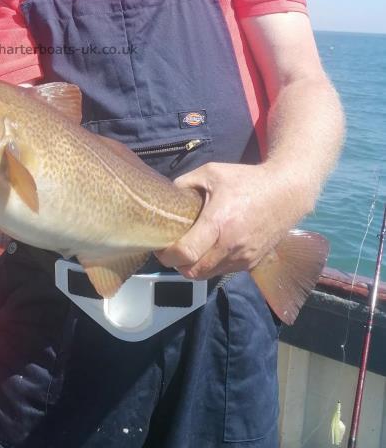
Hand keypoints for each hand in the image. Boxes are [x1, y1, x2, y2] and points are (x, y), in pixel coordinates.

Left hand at [155, 162, 294, 279]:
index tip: (160, 246)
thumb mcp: (211, 172)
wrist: (287, 193)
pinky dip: (211, 265)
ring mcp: (243, 258)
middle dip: (177, 263)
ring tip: (190, 248)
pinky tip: (210, 248)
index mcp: (219, 223)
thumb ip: (184, 183)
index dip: (167, 255)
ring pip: (207, 275)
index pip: (186, 253)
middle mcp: (231, 246)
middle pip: (193, 271)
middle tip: (171, 249)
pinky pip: (223, 271)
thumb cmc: (247, 180)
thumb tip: (166, 197)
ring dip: (194, 266)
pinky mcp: (252, 263)